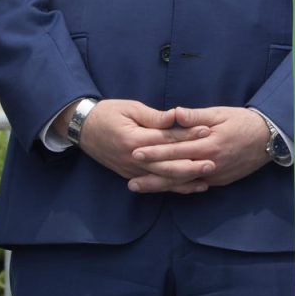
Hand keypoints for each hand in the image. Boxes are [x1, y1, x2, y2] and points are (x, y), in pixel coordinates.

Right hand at [70, 99, 213, 193]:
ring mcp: (130, 170)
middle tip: (213, 162)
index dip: (188, 134)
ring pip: (161, 179)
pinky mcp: (130, 174)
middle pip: (166, 165)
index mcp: (133, 139)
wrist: (82, 127)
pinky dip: (172, 186)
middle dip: (190, 165)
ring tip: (206, 179)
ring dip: (184, 180)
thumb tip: (176, 115)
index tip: (208, 130)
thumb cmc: (108, 113)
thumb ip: (155, 116)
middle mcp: (132, 158)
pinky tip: (189, 187)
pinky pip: (154, 183)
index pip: (165, 139)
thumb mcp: (131, 108)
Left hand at [128, 106, 271, 191]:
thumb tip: (175, 113)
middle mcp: (210, 163)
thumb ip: (196, 117)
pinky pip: (194, 186)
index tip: (135, 151)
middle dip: (150, 172)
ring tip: (137, 186)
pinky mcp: (220, 181)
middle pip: (174, 171)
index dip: (154, 151)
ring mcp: (215, 175)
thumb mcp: (221, 113)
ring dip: (158, 185)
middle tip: (129, 175)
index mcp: (209, 144)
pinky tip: (163, 189)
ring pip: (182, 183)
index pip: (175, 149)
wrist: (270, 138)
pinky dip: (177, 188)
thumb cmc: (244, 122)